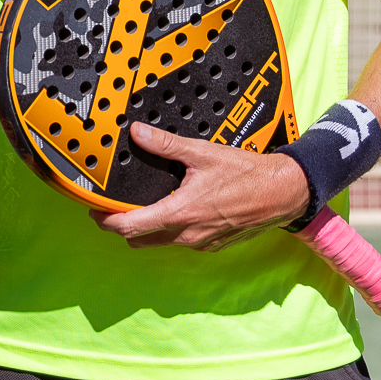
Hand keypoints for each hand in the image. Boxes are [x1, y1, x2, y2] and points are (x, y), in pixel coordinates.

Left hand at [89, 123, 310, 250]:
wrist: (285, 192)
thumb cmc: (248, 174)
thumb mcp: (203, 153)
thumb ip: (166, 145)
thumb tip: (138, 133)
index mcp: (180, 213)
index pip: (130, 227)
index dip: (106, 221)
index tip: (95, 211)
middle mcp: (188, 235)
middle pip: (139, 241)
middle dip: (122, 227)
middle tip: (114, 209)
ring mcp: (202, 243)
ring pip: (160, 244)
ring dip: (146, 231)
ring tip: (143, 207)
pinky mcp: (214, 246)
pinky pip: (182, 243)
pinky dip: (171, 232)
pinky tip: (176, 211)